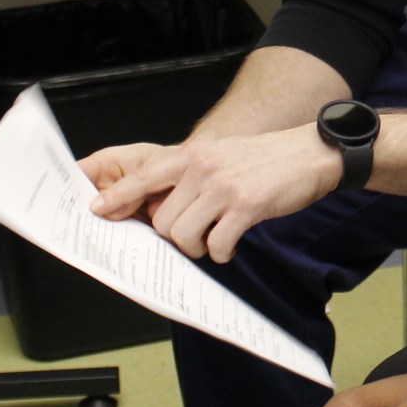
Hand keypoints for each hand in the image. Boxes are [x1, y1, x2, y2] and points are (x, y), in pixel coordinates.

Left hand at [80, 125, 340, 261]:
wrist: (309, 153)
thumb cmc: (263, 159)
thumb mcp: (219, 154)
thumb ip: (189, 174)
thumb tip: (161, 207)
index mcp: (192, 155)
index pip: (143, 177)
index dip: (117, 196)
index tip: (98, 210)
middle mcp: (202, 169)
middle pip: (162, 220)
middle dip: (174, 237)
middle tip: (193, 237)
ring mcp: (223, 188)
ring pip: (184, 235)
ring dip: (196, 248)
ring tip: (211, 242)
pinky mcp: (246, 207)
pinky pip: (216, 245)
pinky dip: (221, 253)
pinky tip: (230, 245)